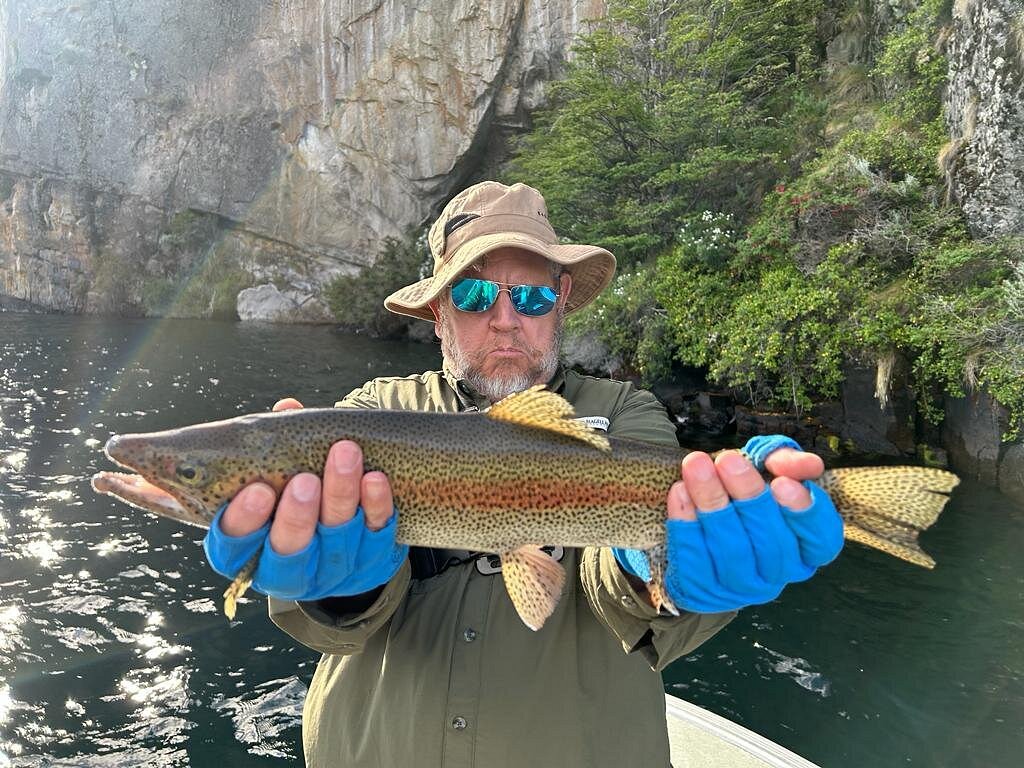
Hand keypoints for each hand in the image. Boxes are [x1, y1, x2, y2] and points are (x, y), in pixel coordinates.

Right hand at [202, 398, 407, 600]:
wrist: (346, 542)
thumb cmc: (300, 497)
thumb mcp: (280, 476)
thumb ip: (276, 446)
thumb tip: (287, 408)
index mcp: (248, 552)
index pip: (233, 547)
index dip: (243, 522)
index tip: (258, 489)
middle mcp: (285, 570)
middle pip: (287, 549)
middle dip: (296, 515)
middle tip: (305, 481)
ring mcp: (329, 572)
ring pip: (335, 540)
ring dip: (341, 496)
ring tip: (345, 455)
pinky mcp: (369, 565)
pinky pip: (376, 537)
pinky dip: (376, 506)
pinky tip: (375, 478)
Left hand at [614, 437, 842, 612]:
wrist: (695, 530)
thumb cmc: (740, 495)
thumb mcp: (765, 470)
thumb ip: (786, 462)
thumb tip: (810, 464)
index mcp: (805, 548)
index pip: (821, 541)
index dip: (805, 515)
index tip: (783, 483)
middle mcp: (779, 574)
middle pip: (771, 542)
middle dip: (748, 497)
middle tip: (727, 459)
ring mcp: (742, 588)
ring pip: (732, 551)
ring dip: (713, 505)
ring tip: (696, 467)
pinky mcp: (705, 591)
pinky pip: (695, 562)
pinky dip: (686, 525)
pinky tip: (679, 492)